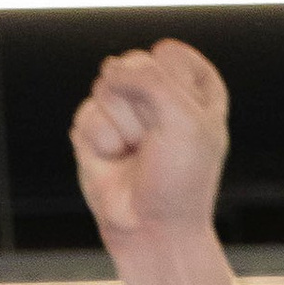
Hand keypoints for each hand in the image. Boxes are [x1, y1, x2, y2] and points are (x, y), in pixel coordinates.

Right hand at [71, 39, 229, 249]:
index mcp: (196, 91)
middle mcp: (161, 96)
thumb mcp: (185, 120)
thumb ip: (150, 78)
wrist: (153, 230)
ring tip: (137, 153)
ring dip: (123, 125)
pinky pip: (87, 112)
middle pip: (134, 64)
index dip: (172, 86)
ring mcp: (126, 110)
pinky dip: (102, 141)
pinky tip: (115, 161)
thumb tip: (108, 70)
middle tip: (157, 142)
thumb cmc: (180, 179)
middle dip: (144, 105)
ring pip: (106, 85)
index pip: (171, 54)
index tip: (185, 119)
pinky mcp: (96, 127)